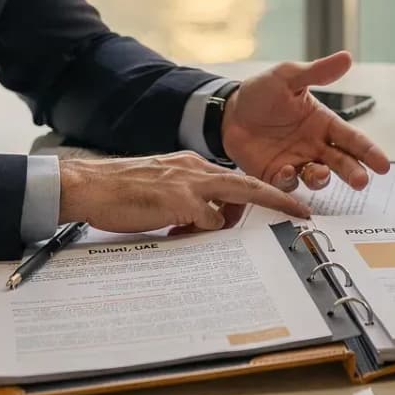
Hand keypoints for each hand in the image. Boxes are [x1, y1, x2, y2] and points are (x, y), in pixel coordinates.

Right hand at [58, 152, 310, 232]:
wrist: (91, 185)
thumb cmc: (121, 191)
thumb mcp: (162, 190)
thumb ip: (189, 200)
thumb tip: (208, 222)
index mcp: (190, 165)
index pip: (234, 179)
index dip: (260, 192)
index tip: (283, 203)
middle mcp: (195, 168)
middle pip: (249, 184)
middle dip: (279, 199)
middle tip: (302, 213)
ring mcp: (189, 183)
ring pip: (231, 202)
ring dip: (225, 222)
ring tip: (191, 229)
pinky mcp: (180, 200)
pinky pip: (208, 221)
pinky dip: (202, 230)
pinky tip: (175, 230)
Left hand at [221, 51, 391, 191]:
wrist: (229, 112)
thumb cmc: (262, 93)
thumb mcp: (289, 77)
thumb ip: (317, 72)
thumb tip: (346, 58)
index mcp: (323, 123)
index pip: (352, 139)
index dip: (369, 152)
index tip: (384, 165)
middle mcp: (315, 146)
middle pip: (342, 163)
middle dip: (354, 172)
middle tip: (362, 181)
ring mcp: (296, 162)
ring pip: (318, 177)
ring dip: (322, 178)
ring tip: (319, 173)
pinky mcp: (275, 175)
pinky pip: (288, 183)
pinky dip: (290, 180)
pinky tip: (287, 170)